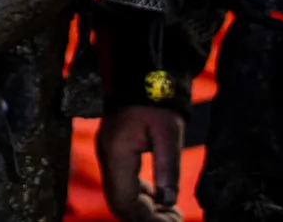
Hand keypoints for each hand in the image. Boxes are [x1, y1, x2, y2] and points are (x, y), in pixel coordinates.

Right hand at [96, 105, 186, 221]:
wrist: (141, 74)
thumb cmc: (156, 101)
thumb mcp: (168, 133)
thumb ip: (168, 167)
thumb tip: (169, 200)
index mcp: (117, 153)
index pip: (124, 200)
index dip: (146, 218)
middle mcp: (107, 157)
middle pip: (119, 202)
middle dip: (145, 218)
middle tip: (175, 221)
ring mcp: (109, 155)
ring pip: (120, 196)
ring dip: (144, 210)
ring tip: (172, 215)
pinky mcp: (115, 152)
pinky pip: (123, 184)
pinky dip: (142, 197)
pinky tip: (161, 199)